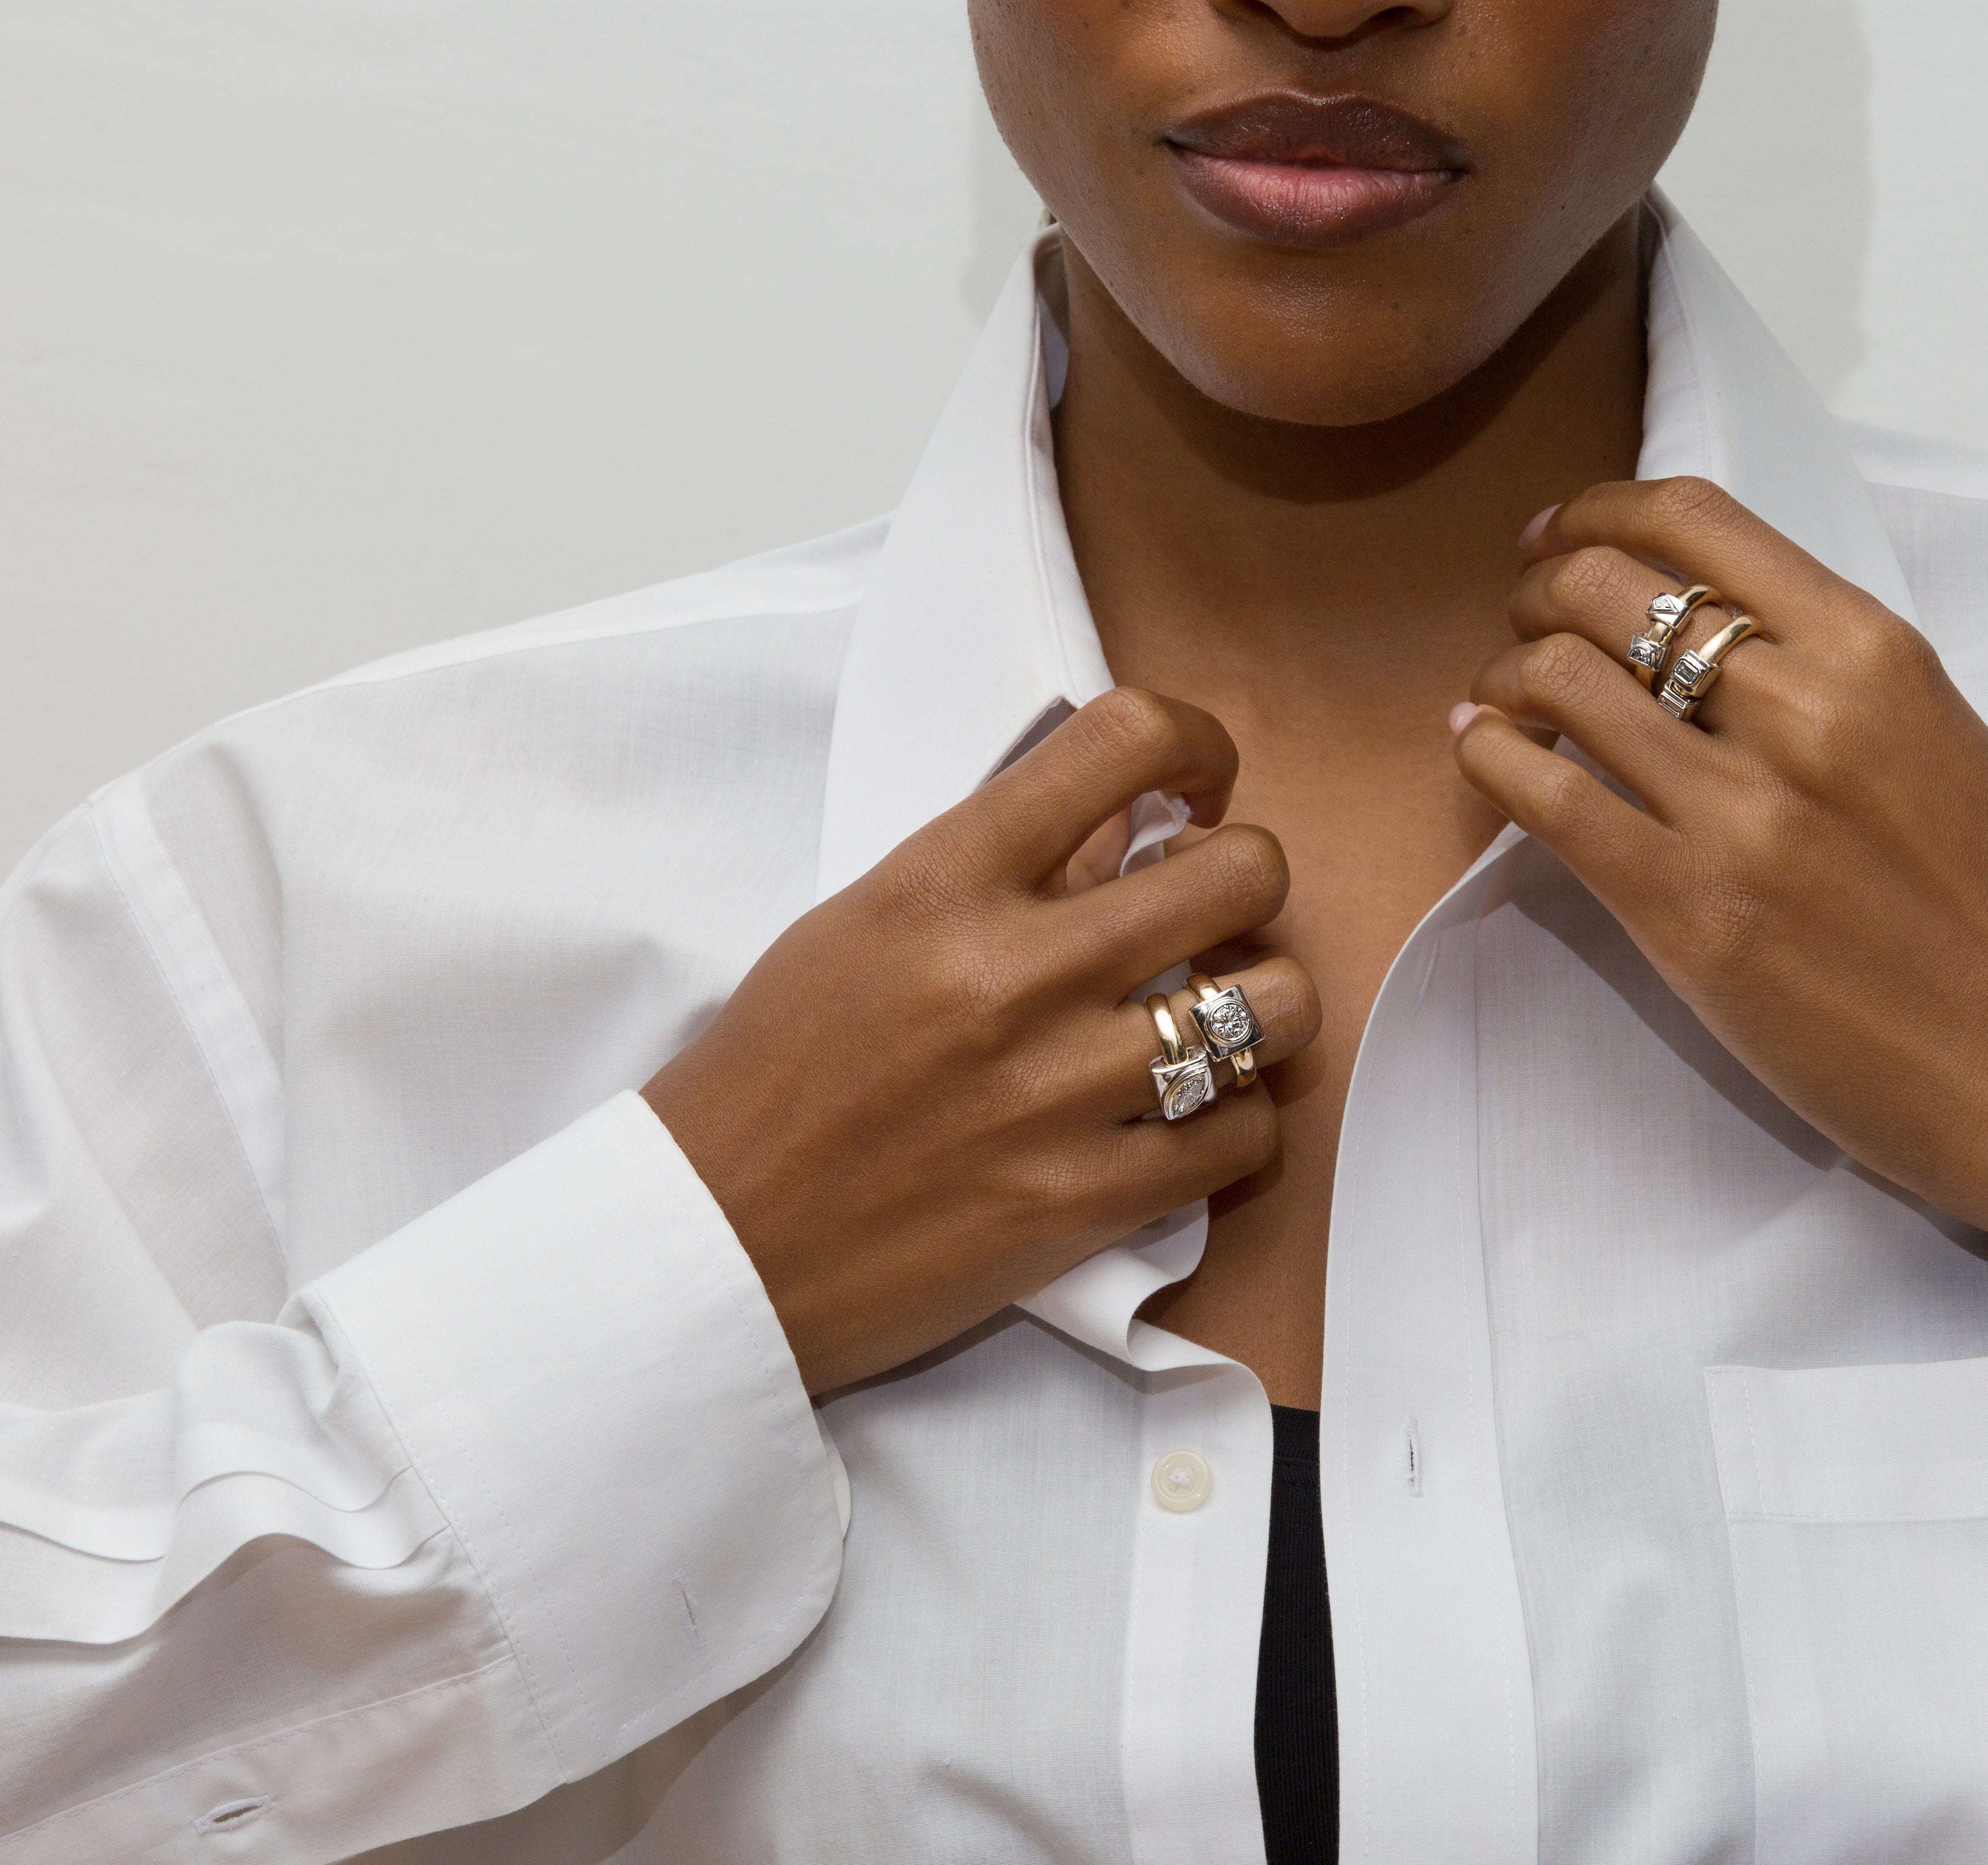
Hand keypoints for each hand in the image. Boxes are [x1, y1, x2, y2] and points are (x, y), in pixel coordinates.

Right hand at [644, 688, 1320, 1394]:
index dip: (1197, 743)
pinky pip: (1245, 1134)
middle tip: (1211, 918)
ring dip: (1263, 1006)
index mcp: (942, 883)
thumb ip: (996, 866)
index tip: (1198, 788)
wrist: (712, 1248)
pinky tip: (1185, 1121)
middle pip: (1242, 872)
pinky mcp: (1083, 1202)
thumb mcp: (865, 926)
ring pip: (1275, 1006)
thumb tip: (1127, 817)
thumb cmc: (777, 1078)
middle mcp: (1011, 974)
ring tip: (1211, 1022)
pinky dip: (1235, 1125)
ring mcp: (1055, 1092)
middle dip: (1247, 882)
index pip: (1122, 740)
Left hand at [1450, 476, 1987, 1259]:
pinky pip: (1545, 796)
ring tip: (1500, 704)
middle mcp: (1803, 711)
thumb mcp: (1941, 745)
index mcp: (1875, 654)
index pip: (1696, 521)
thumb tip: (1714, 639)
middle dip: (1538, 594)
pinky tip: (1484, 756)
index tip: (1556, 538)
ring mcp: (1742, 812)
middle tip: (1524, 629)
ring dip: (1503, 677)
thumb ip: (1834, 680)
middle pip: (1604, 587)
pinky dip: (1491, 757)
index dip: (1597, 513)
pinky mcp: (1689, 911)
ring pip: (1557, 680)